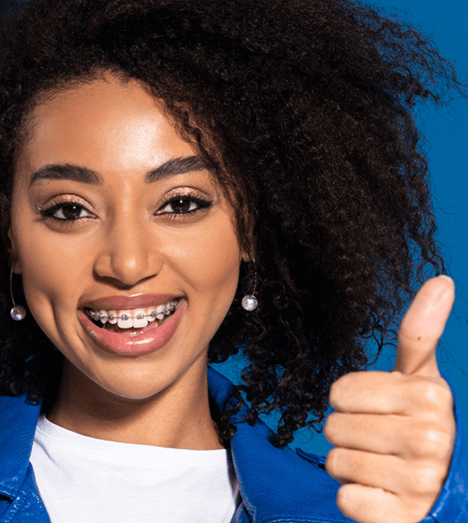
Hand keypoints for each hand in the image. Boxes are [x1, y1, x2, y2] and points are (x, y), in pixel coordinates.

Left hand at [325, 275, 455, 522]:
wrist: (444, 495)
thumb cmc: (417, 425)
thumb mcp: (420, 378)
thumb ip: (422, 331)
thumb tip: (443, 279)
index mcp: (431, 395)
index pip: (340, 391)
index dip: (349, 401)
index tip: (379, 409)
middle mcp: (432, 438)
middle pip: (335, 426)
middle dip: (348, 434)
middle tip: (380, 443)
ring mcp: (421, 483)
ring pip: (336, 462)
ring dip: (350, 467)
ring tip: (382, 469)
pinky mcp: (404, 519)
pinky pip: (346, 500)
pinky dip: (356, 500)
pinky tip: (383, 498)